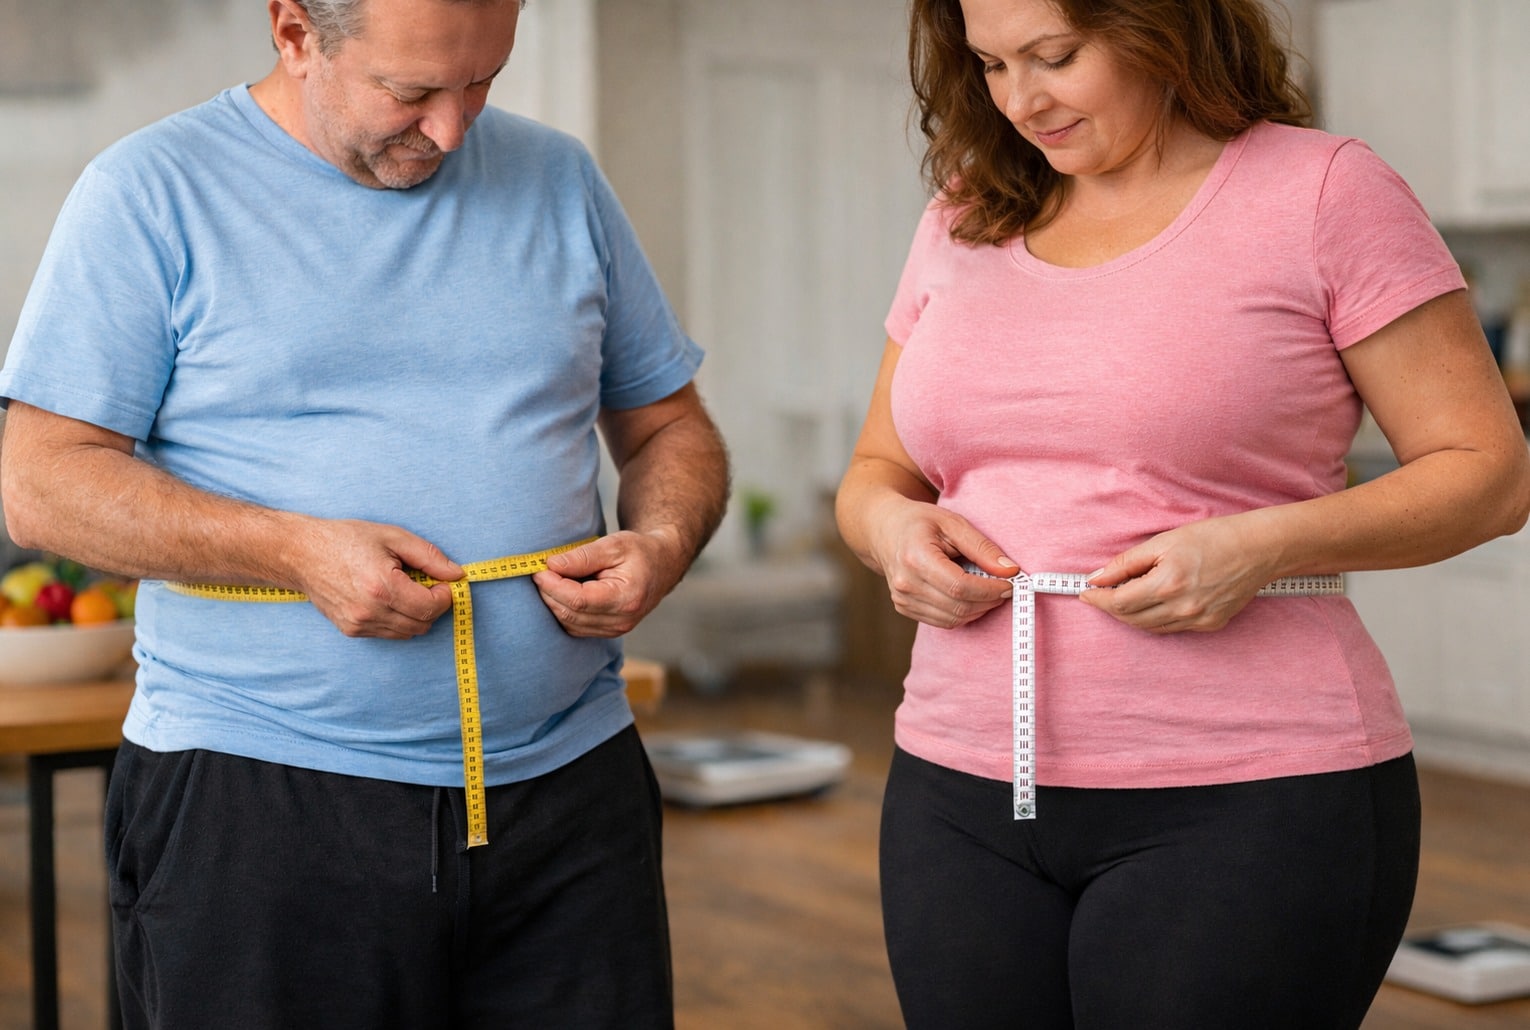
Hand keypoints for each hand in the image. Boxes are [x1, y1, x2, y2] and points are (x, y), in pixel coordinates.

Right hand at [290, 519, 461, 638]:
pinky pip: (389, 633)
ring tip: (404, 588)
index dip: (445, 595)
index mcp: (382, 587)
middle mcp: (370, 612)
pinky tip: (388, 598)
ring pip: (408, 632)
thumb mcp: (393, 537)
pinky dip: (398, 619)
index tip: (442, 581)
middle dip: (433, 605)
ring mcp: (358, 625)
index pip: (431, 608)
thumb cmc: (346, 540)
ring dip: (416, 614)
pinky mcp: (351, 631)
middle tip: (425, 583)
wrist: (301, 553)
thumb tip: (457, 574)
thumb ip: (429, 557)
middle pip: (423, 624)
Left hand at [531, 531, 680, 637]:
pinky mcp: (608, 632)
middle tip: (538, 572)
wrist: (661, 566)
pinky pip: (576, 627)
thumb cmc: (639, 551)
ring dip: (553, 603)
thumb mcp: (614, 544)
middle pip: (572, 614)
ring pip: (570, 623)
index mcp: (626, 598)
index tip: (539, 569)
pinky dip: (563, 610)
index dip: (554, 586)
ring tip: (549, 580)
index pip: (579, 600)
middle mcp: (622, 620)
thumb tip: (551, 565)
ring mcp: (616, 630)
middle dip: (549, 593)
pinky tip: (560, 592)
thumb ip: (582, 556)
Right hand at [865, 495, 1014, 629]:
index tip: (1010, 583)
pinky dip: (963, 613)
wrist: (884, 530)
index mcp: (916, 558)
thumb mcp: (953, 523)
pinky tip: (970, 596)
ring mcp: (902, 599)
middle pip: (958, 606)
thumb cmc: (920, 522)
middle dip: (988, 601)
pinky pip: (942, 622)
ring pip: (952, 619)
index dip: (990, 590)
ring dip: (978, 609)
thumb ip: (982, 547)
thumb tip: (1010, 571)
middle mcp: (905, 583)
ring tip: (988, 591)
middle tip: (1005, 587)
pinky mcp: (904, 608)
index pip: (960, 587)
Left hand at [1079, 515, 1272, 633]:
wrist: (1260, 548)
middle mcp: (1182, 608)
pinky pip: (1173, 627)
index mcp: (1167, 584)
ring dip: (1132, 615)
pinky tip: (1155, 602)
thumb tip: (1097, 578)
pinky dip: (1157, 618)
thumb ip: (1127, 563)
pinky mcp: (1211, 624)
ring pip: (1151, 627)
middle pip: (1131, 619)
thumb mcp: (1163, 542)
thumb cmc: (1212, 537)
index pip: (1119, 602)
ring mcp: (1198, 619)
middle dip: (1111, 607)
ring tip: (1125, 596)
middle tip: (1102, 593)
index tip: (1085, 592)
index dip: (1097, 599)